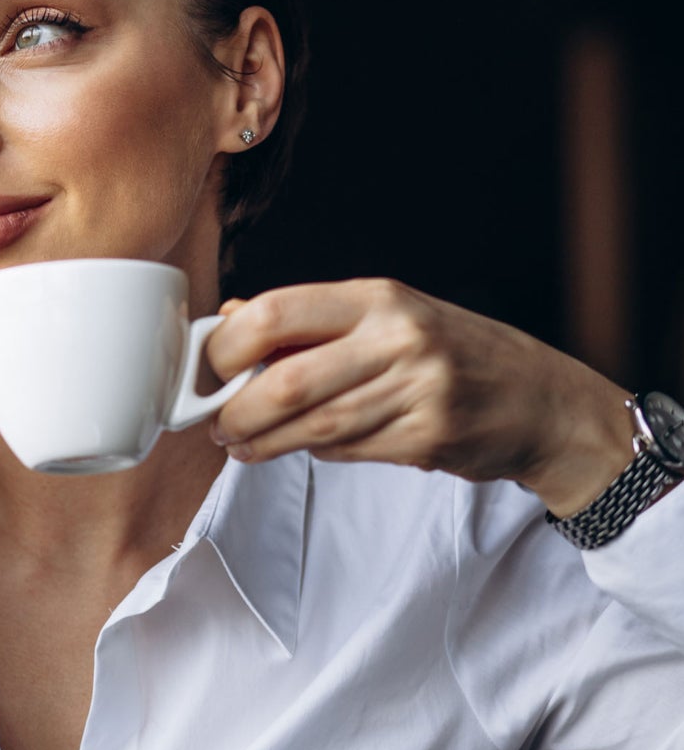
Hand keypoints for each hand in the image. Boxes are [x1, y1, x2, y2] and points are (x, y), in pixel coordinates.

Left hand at [204, 278, 633, 517]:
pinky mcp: (427, 440)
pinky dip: (314, 451)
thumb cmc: (450, 350)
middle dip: (236, 409)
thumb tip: (230, 319)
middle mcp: (397, 339)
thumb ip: (310, 319)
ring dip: (264, 441)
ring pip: (313, 425)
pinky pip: (348, 450)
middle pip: (286, 380)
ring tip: (240, 444)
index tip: (209, 368)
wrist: (542, 401)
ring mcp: (417, 391)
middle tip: (215, 422)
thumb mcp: (385, 314)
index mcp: (377, 298)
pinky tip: (299, 447)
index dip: (228, 346)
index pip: (277, 312)